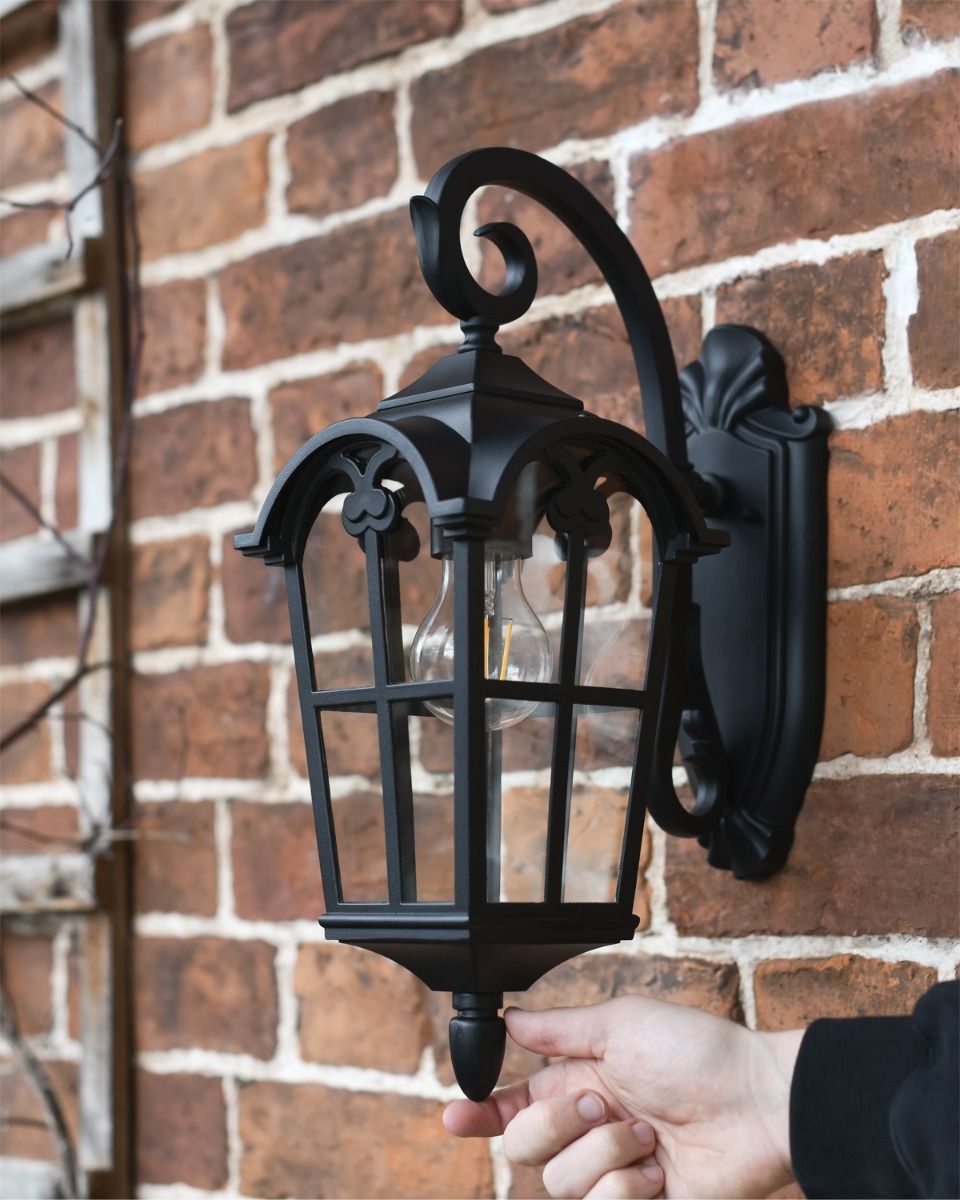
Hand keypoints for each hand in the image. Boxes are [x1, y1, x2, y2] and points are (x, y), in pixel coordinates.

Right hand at [443, 995, 802, 1198]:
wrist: (756, 1104)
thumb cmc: (697, 1054)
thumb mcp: (621, 1026)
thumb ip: (558, 1030)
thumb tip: (509, 1019)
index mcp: (579, 1083)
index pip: (514, 1107)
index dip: (480, 1113)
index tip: (454, 1117)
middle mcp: (589, 1132)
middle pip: (527, 1148)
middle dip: (559, 1126)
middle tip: (603, 1104)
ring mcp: (613, 1172)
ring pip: (562, 1183)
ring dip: (606, 1155)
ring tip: (648, 1137)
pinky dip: (629, 1188)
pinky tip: (659, 1170)